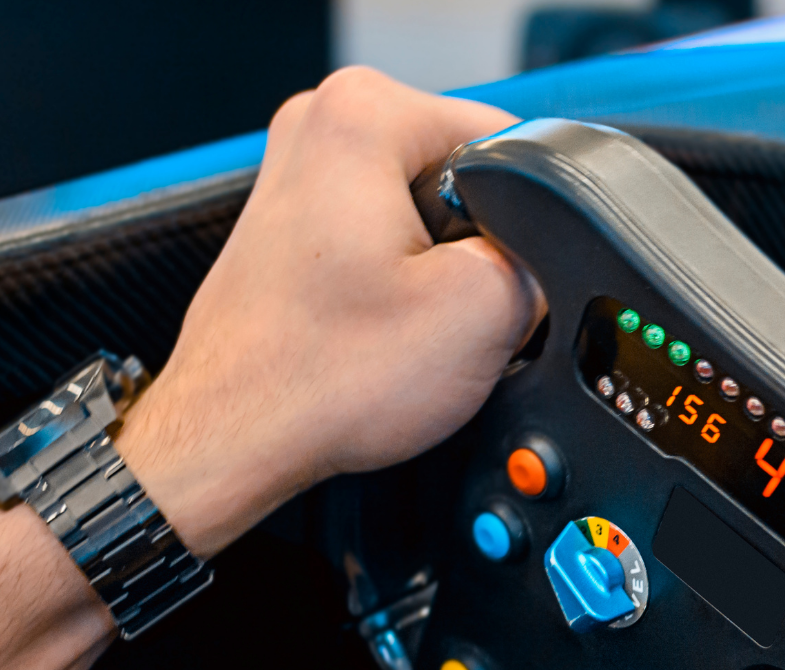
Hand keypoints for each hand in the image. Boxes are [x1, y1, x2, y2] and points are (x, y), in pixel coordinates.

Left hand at [117, 67, 544, 557]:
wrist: (232, 441)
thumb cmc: (316, 381)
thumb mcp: (485, 313)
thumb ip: (544, 258)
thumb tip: (552, 258)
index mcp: (364, 113)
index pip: (511, 141)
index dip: (531, 222)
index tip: (502, 280)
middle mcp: (321, 125)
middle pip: (468, 178)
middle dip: (481, 249)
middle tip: (447, 313)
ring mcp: (300, 175)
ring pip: (430, 216)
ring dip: (440, 275)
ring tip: (407, 327)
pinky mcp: (295, 227)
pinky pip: (387, 243)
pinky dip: (399, 288)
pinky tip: (381, 333)